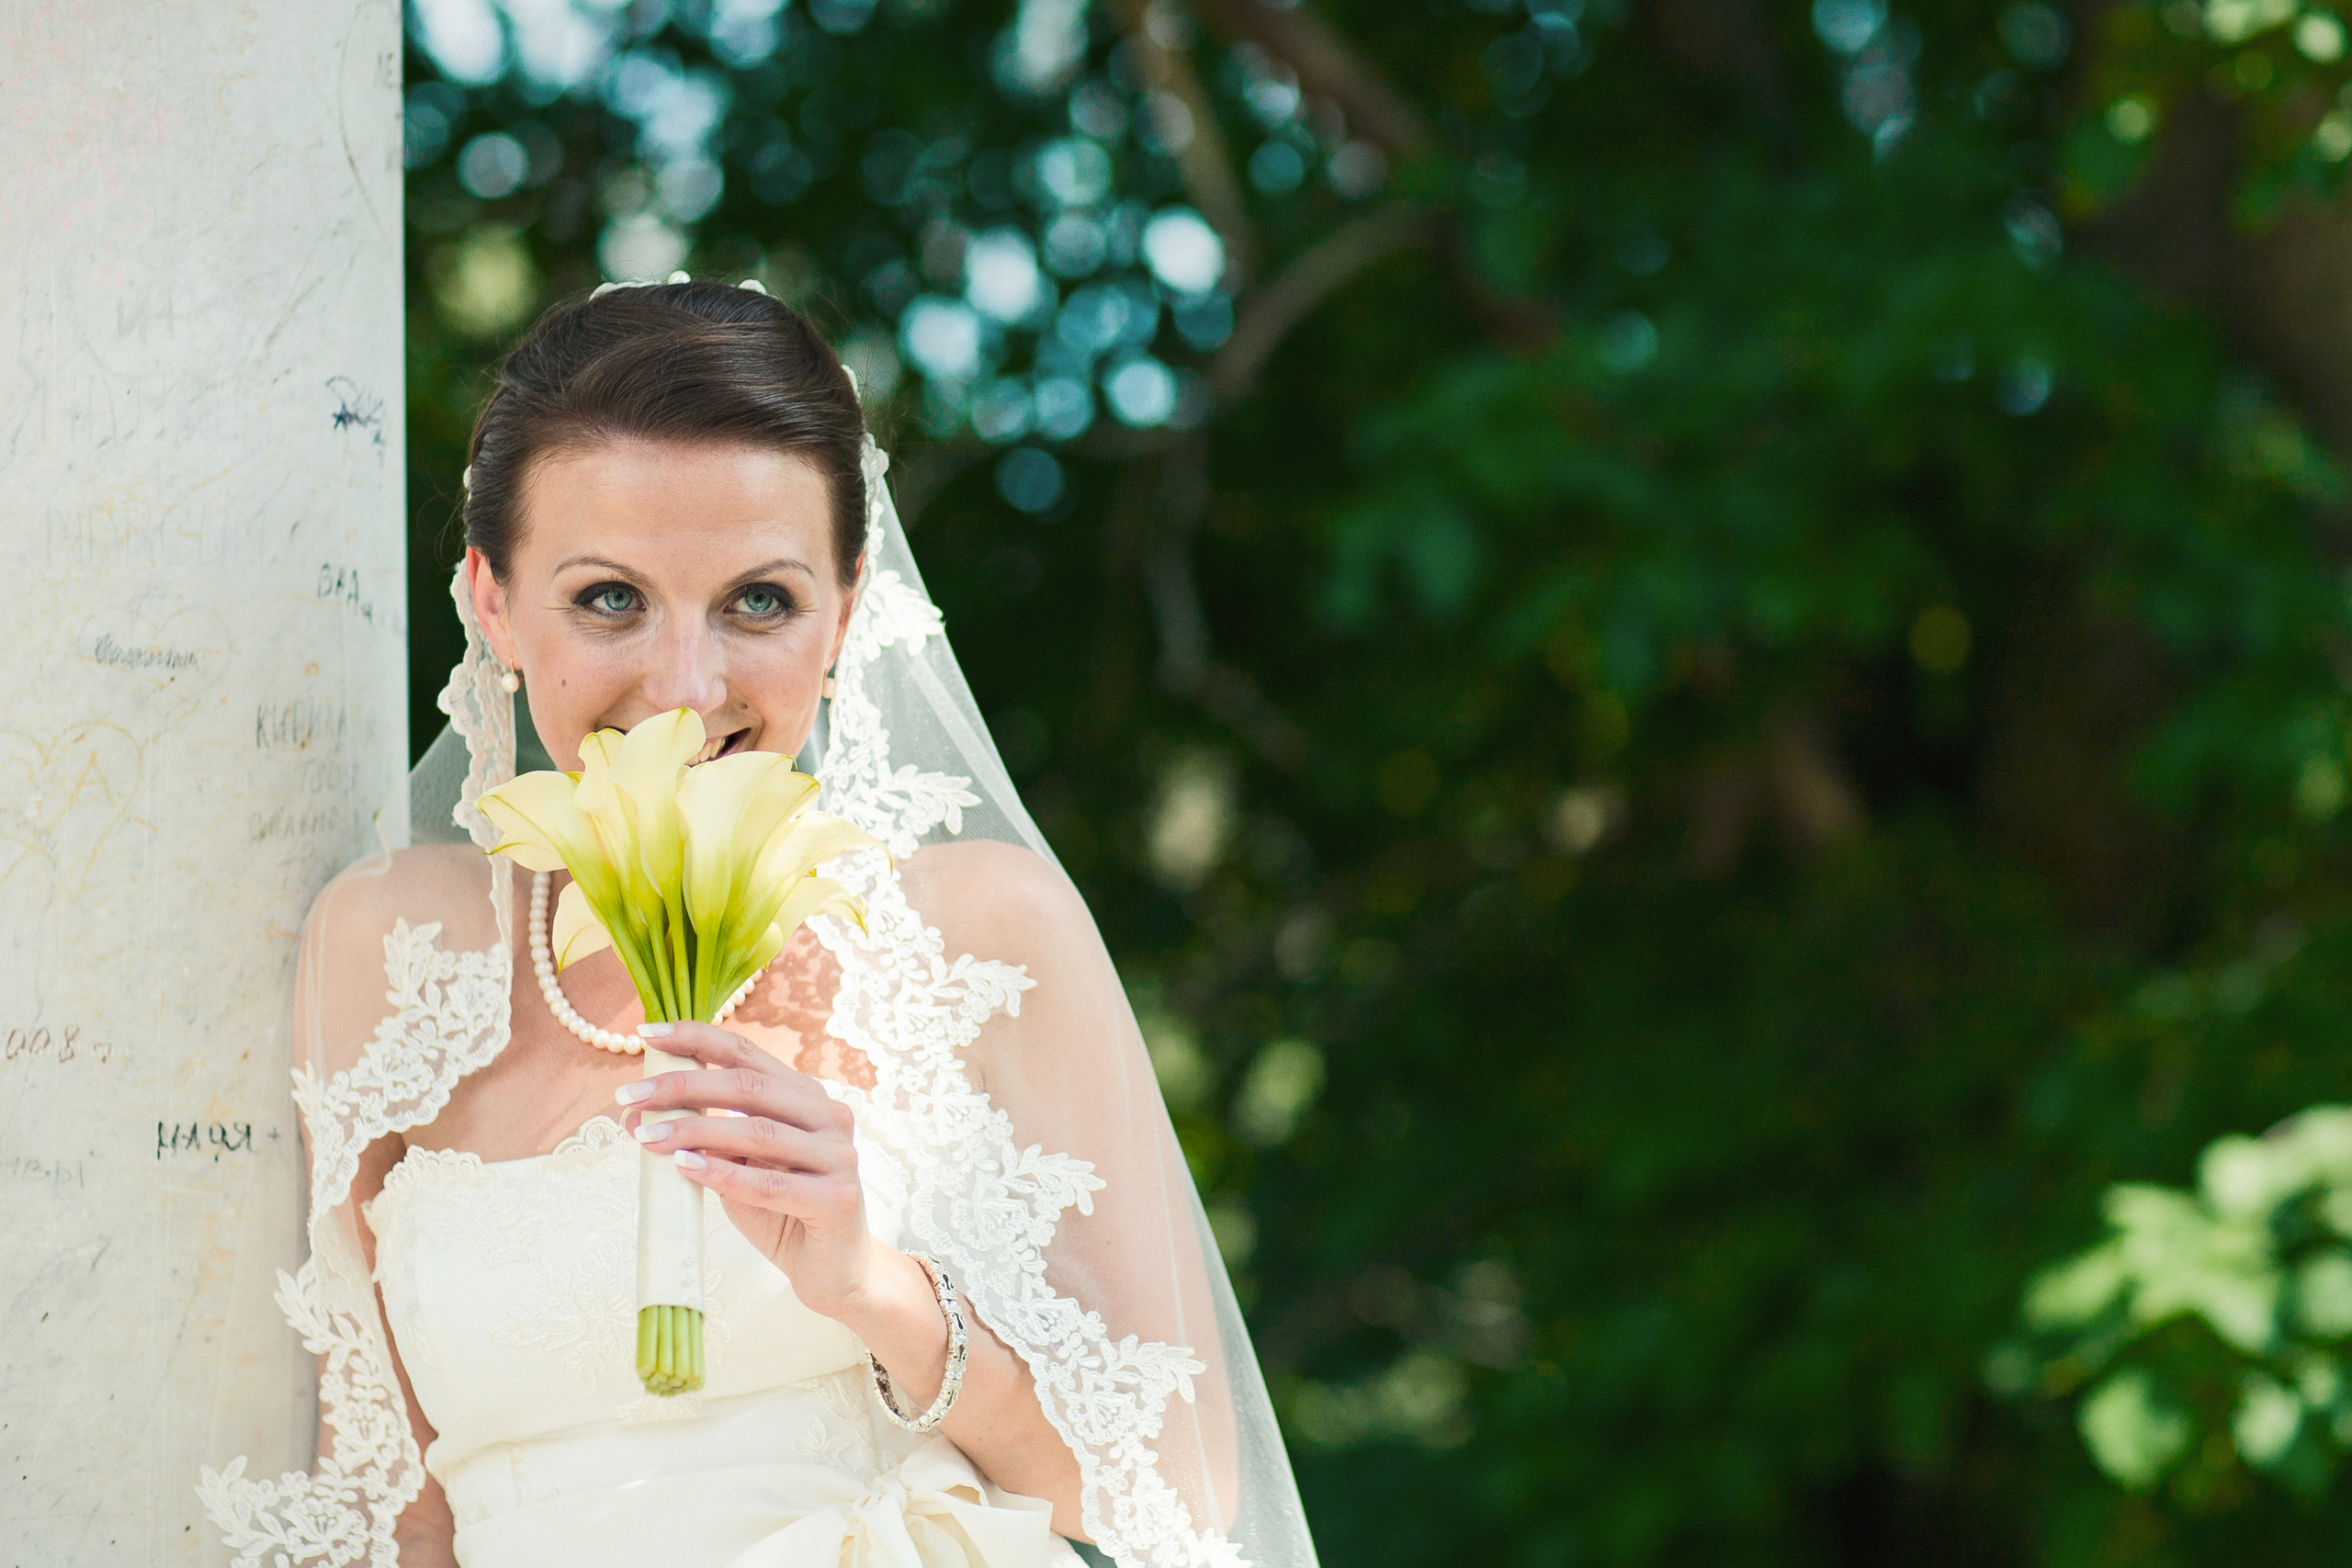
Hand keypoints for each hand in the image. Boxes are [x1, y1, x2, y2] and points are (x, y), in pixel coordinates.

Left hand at [616, 1020, 879, 1316]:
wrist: (833, 1274)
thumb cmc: (783, 1215)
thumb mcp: (737, 1168)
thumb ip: (703, 1140)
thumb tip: (636, 1117)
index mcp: (805, 1097)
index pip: (748, 1054)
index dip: (696, 1039)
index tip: (646, 1037)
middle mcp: (829, 1116)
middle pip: (749, 1086)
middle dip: (683, 1086)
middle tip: (631, 1097)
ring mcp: (839, 1156)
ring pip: (758, 1131)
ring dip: (695, 1131)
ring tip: (646, 1137)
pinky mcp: (838, 1199)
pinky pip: (772, 1183)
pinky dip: (725, 1173)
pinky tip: (686, 1167)